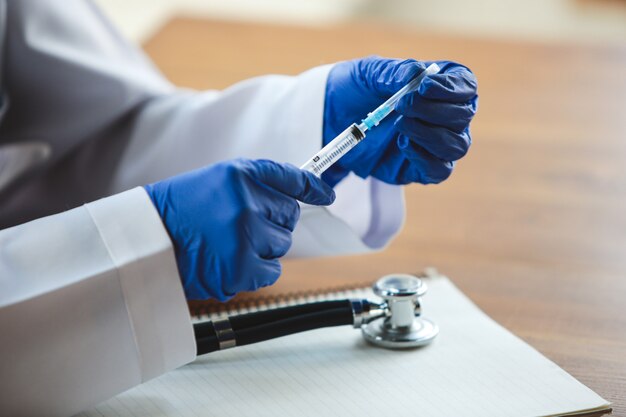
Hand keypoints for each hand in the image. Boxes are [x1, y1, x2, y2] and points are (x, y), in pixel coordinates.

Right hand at [144, 159, 334, 300]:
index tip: (325, 194)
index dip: (312, 186)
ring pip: (282, 244)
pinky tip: (230, 262)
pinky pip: (272, 270)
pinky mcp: (243, 266)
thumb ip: (253, 185)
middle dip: (272, 223)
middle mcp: (246, 201)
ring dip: (262, 248)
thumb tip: (298, 197)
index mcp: (240, 174)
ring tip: (228, 244)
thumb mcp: (215, 183)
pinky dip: (256, 271)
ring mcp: (246, 234)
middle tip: (239, 226)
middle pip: (290, 215)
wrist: (147, 242)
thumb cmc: (179, 212)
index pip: (290, 177)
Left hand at [322, 56, 477, 185]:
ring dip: (431, 135)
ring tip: (399, 125)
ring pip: (457, 145)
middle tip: (401, 106)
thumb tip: (419, 73)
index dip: (452, 88)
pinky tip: (402, 145)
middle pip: (463, 116)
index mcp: (439, 84)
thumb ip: (395, 72)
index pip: (465, 85)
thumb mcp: (370, 73)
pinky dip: (425, 158)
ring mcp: (435, 143)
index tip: (424, 87)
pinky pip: (439, 170)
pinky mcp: (420, 167)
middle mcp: (444, 114)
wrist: (331, 119)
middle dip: (434, 111)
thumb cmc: (356, 89)